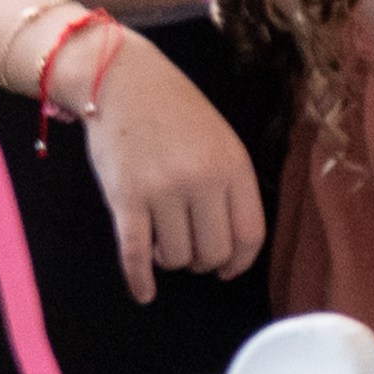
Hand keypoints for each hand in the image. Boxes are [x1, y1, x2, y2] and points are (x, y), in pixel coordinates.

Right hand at [74, 35, 266, 302]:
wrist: (122, 80)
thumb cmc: (176, 110)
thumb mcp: (220, 138)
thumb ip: (229, 183)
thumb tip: (233, 242)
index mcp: (233, 164)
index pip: (250, 234)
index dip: (239, 261)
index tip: (227, 269)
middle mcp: (202, 180)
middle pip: (213, 252)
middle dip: (203, 262)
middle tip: (191, 251)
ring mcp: (163, 191)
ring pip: (175, 257)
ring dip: (170, 259)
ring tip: (163, 239)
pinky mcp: (125, 199)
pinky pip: (135, 255)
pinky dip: (139, 280)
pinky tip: (144, 292)